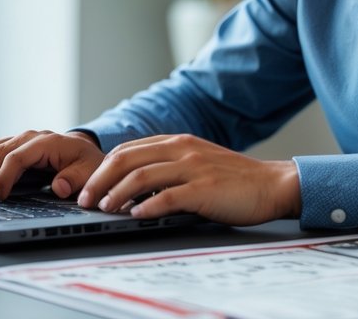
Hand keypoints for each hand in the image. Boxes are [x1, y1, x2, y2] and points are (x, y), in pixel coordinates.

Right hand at [0, 130, 104, 200]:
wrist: (87, 151)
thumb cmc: (88, 163)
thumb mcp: (89, 171)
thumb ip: (75, 178)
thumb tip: (59, 186)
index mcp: (47, 142)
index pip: (17, 157)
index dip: (4, 176)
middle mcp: (30, 138)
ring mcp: (20, 140)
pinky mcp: (14, 147)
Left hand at [77, 134, 299, 226]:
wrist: (272, 184)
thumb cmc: (233, 179)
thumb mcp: (197, 162)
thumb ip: (169, 166)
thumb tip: (132, 185)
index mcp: (178, 141)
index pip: (128, 149)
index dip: (103, 168)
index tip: (89, 187)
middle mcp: (182, 149)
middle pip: (127, 159)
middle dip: (100, 180)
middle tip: (86, 200)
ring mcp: (194, 168)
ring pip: (141, 176)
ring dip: (116, 194)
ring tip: (104, 209)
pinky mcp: (205, 189)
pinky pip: (168, 197)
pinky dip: (147, 206)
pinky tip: (136, 215)